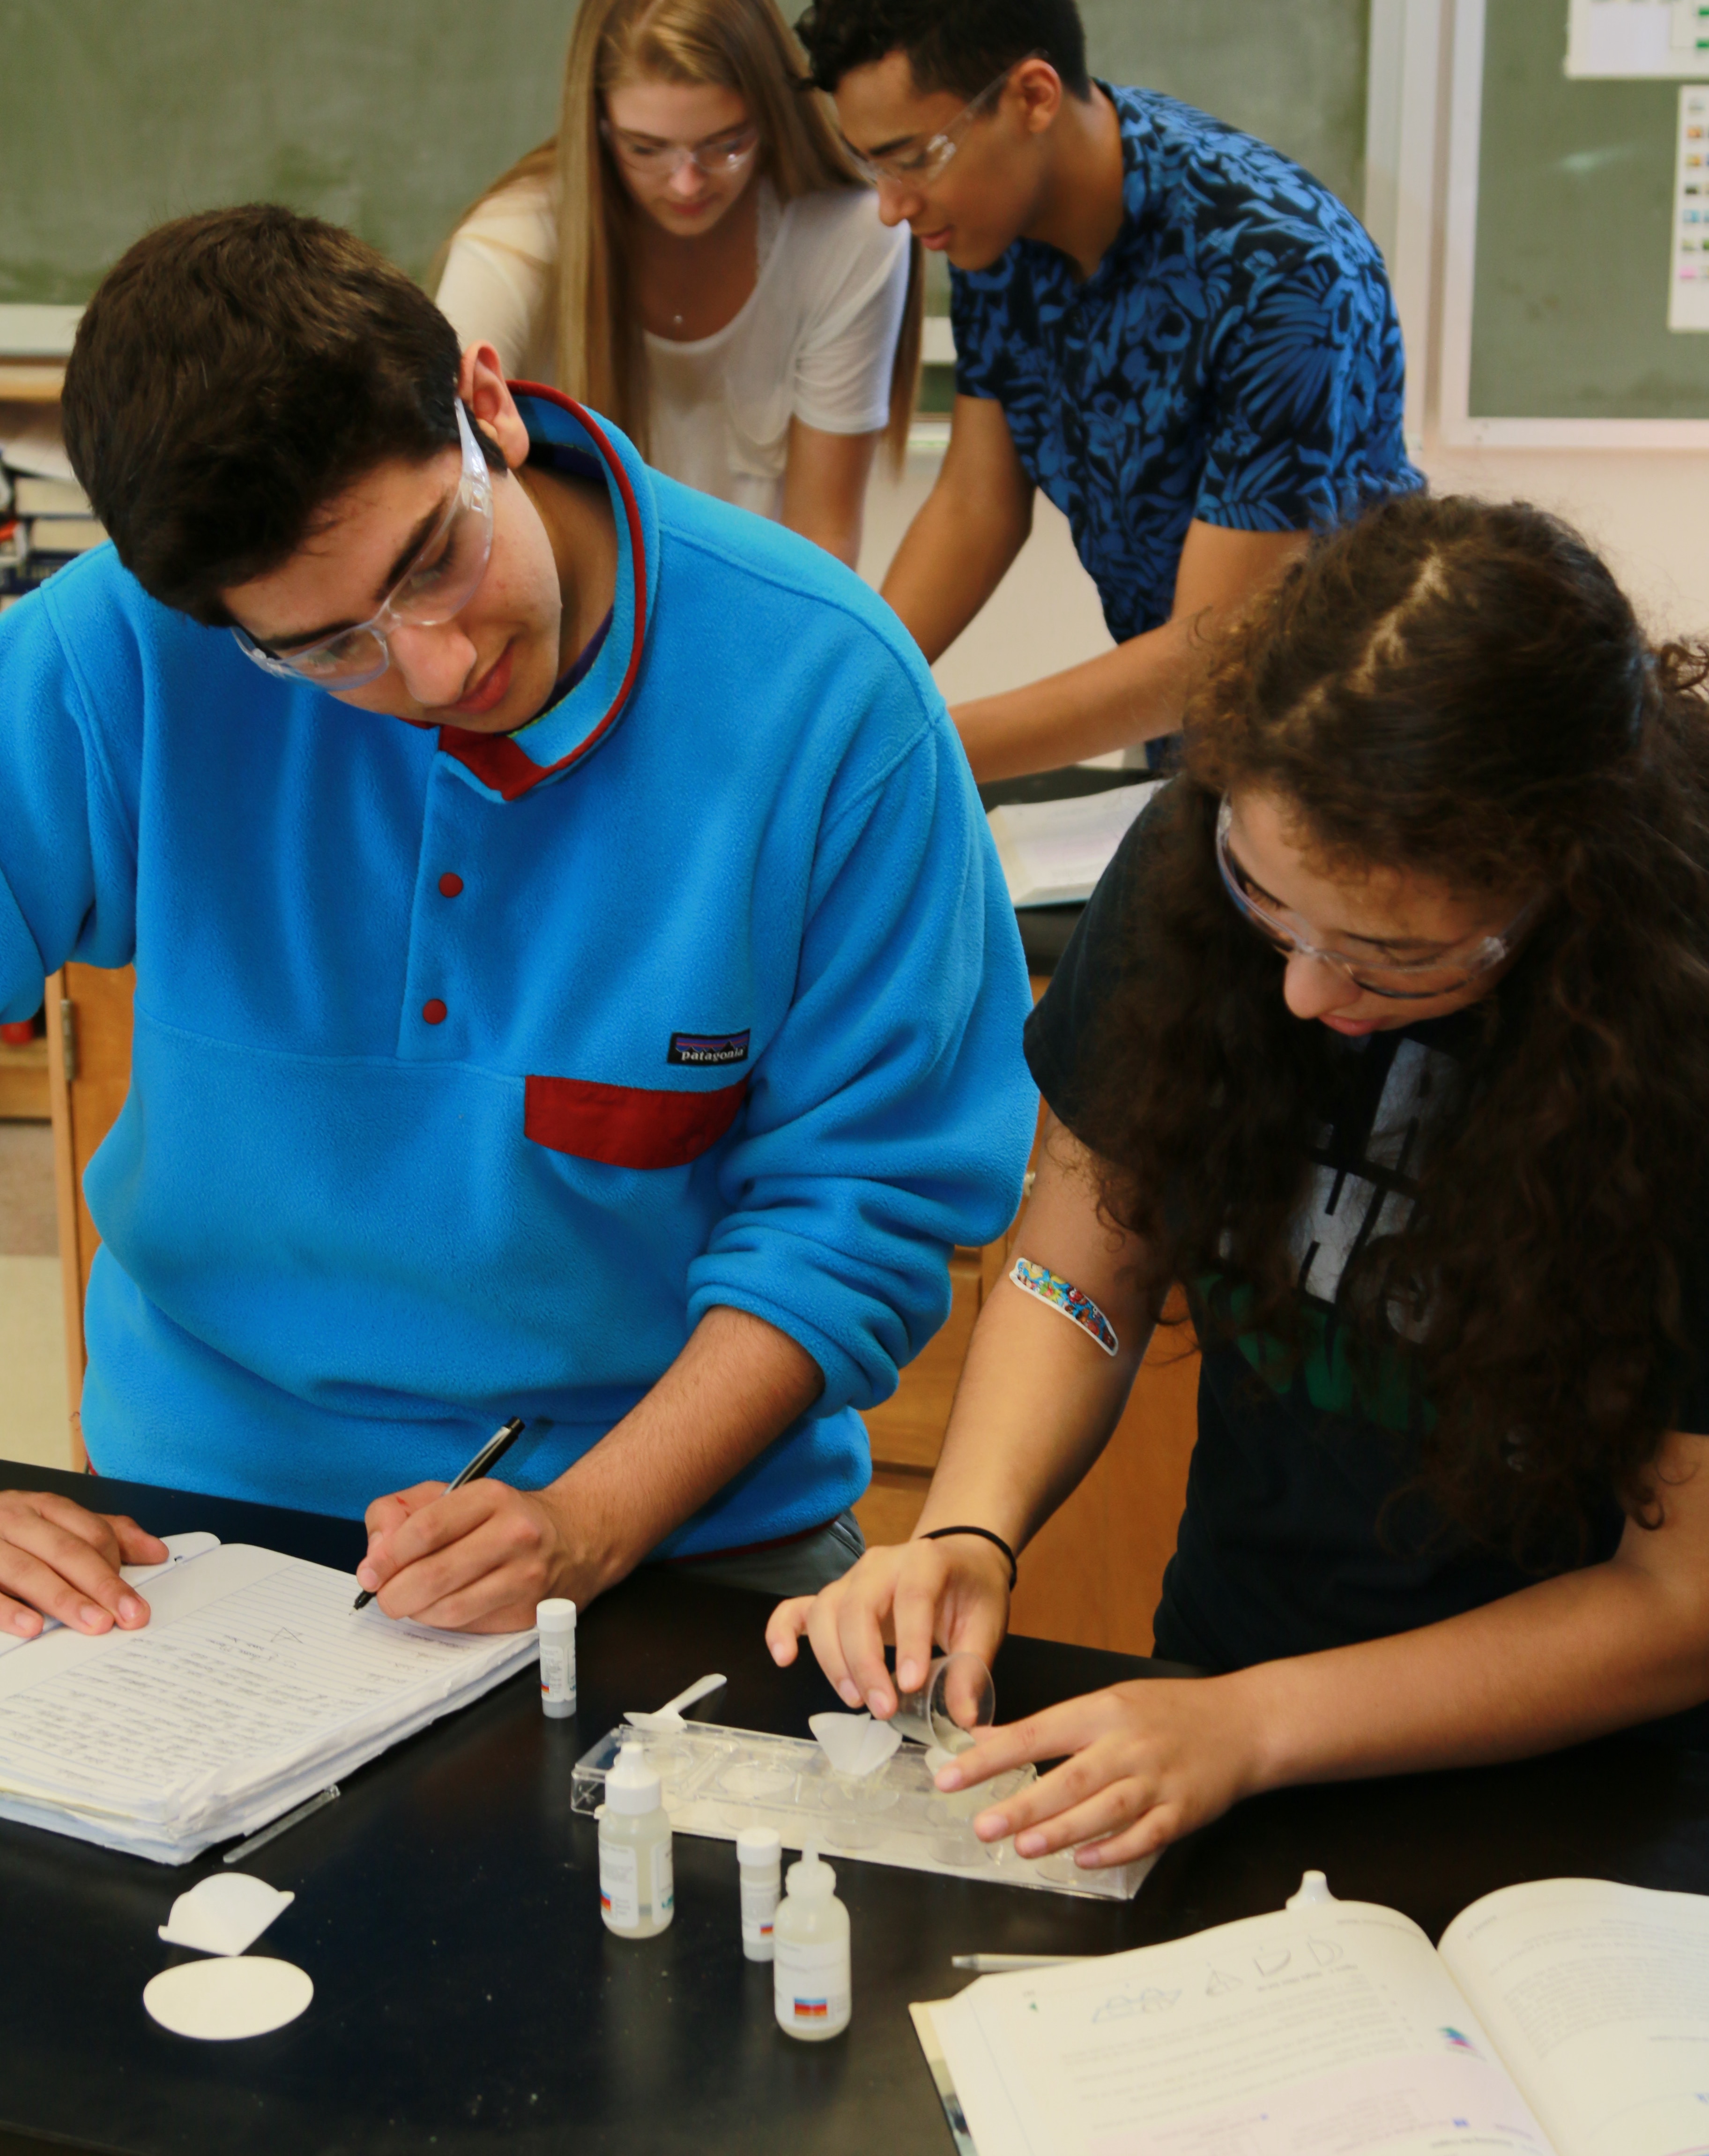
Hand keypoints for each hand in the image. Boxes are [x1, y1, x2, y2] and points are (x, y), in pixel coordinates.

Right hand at [0, 1489, 166, 1638]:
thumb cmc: (9, 1536)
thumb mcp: (55, 1526)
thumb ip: (105, 1535)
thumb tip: (156, 1552)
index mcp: (42, 1507)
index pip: (90, 1531)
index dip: (116, 1565)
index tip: (137, 1600)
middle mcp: (13, 1518)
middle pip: (66, 1550)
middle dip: (101, 1585)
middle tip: (128, 1616)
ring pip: (28, 1569)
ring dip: (63, 1599)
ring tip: (93, 1624)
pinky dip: (7, 1609)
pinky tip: (31, 1626)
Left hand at [358, 1480, 597, 1632]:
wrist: (575, 1538)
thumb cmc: (500, 1517)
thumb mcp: (451, 1494)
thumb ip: (401, 1513)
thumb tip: (374, 1559)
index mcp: (491, 1497)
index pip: (425, 1529)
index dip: (388, 1556)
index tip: (371, 1570)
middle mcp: (514, 1535)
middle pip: (433, 1574)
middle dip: (394, 1592)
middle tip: (384, 1594)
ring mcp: (525, 1577)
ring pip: (449, 1609)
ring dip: (417, 1611)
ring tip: (411, 1601)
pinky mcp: (528, 1613)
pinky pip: (468, 1627)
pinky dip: (443, 1622)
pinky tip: (442, 1607)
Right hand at [765, 1535, 1010, 1716]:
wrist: (959, 1560)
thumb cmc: (972, 1592)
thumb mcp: (986, 1625)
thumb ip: (971, 1668)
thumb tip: (962, 1720)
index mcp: (925, 1560)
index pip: (912, 1596)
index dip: (909, 1641)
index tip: (911, 1685)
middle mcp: (881, 1563)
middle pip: (857, 1606)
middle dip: (864, 1662)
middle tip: (882, 1709)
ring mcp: (852, 1579)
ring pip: (825, 1612)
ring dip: (834, 1660)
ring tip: (855, 1700)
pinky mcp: (835, 1596)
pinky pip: (797, 1608)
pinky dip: (782, 1630)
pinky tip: (783, 1658)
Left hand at [933, 1674, 1264, 1869]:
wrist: (1240, 1723)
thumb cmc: (1165, 1713)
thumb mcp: (1106, 1702)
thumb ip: (1048, 1726)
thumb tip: (986, 1739)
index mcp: (1101, 1711)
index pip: (1035, 1733)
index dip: (990, 1758)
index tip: (951, 1776)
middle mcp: (1126, 1743)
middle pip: (1069, 1777)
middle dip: (1023, 1804)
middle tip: (983, 1824)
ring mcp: (1157, 1778)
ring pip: (1104, 1808)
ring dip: (1061, 1830)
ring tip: (1022, 1846)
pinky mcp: (1183, 1810)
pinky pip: (1145, 1835)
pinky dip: (1114, 1849)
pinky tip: (1083, 1860)